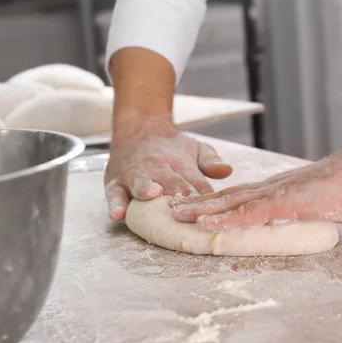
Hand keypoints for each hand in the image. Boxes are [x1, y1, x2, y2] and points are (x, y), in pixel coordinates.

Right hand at [104, 117, 232, 220]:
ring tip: (152, 195)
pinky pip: (114, 194)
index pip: (195, 182)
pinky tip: (118, 214)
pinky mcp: (115, 183)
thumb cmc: (171, 147)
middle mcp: (157, 168)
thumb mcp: (196, 148)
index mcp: (180, 163)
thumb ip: (211, 160)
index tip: (211, 209)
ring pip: (140, 184)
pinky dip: (115, 204)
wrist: (139, 128)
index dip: (203, 196)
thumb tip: (227, 170)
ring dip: (146, 190)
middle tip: (186, 209)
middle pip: (170, 184)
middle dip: (178, 196)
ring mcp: (135, 176)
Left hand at [170, 147, 341, 231]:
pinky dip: (225, 219)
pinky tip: (206, 225)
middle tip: (176, 209)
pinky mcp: (285, 202)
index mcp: (285, 188)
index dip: (221, 201)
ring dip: (204, 210)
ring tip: (178, 215)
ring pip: (232, 202)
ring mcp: (278, 193)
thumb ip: (326, 209)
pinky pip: (249, 213)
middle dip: (202, 203)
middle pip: (230, 196)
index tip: (202, 207)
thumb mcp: (336, 203)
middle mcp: (275, 188)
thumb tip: (333, 214)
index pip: (246, 195)